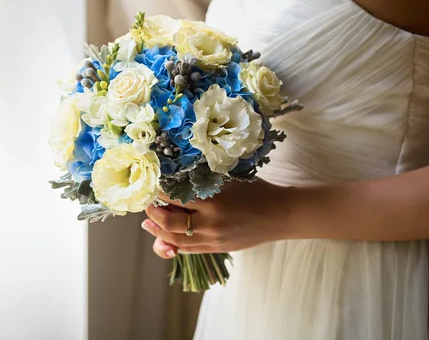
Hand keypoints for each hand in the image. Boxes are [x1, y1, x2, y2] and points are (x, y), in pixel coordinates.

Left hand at [142, 179, 293, 258]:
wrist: (281, 214)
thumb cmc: (256, 191)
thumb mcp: (229, 180)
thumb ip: (204, 182)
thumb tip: (176, 179)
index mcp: (213, 200)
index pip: (174, 197)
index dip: (159, 191)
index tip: (152, 184)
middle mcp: (211, 222)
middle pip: (168, 223)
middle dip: (153, 214)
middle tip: (147, 205)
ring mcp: (214, 239)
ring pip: (175, 240)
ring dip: (157, 232)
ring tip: (148, 224)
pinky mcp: (218, 249)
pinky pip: (189, 249)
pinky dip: (174, 243)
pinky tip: (166, 237)